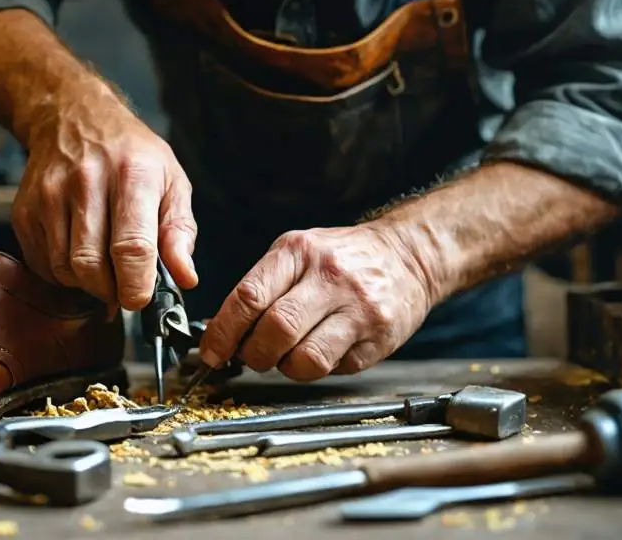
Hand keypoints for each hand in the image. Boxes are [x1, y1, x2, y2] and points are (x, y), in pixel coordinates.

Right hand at [12, 94, 197, 309]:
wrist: (73, 118)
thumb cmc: (129, 153)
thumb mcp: (171, 181)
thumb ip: (180, 232)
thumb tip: (185, 277)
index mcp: (132, 174)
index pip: (131, 247)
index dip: (136, 286)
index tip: (141, 299)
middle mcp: (86, 181)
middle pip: (91, 266)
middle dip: (111, 290)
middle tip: (124, 285)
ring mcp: (49, 195)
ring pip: (64, 270)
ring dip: (86, 283)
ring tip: (103, 266)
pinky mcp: (24, 209)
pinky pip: (42, 264)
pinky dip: (63, 272)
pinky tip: (78, 253)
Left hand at [196, 223, 432, 380]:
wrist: (408, 255)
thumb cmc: (343, 257)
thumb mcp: (298, 252)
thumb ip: (261, 286)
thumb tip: (219, 329)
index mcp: (299, 252)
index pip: (250, 296)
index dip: (223, 331)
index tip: (212, 351)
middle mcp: (330, 277)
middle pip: (276, 330)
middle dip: (254, 354)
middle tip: (252, 356)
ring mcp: (358, 309)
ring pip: (306, 359)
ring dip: (286, 367)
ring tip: (289, 356)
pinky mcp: (378, 338)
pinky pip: (335, 368)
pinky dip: (319, 369)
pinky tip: (322, 350)